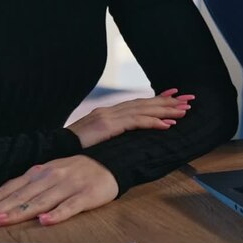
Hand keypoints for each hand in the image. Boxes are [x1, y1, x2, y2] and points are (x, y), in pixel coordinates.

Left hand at [0, 156, 118, 226]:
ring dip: (20, 211)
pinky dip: (58, 213)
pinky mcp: (88, 194)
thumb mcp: (46, 172)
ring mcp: (70, 184)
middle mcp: (52, 176)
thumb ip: (19, 184)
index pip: (11, 187)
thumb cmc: (74, 171)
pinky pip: (71, 205)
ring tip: (1, 221)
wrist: (111, 162)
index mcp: (40, 171)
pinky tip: (45, 221)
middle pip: (22, 195)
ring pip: (41, 200)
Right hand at [67, 88, 193, 147]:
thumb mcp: (94, 138)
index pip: (138, 103)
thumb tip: (123, 138)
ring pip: (144, 110)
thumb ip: (109, 134)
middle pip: (145, 103)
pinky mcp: (109, 126)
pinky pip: (136, 123)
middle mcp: (111, 110)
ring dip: (166, 110)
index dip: (157, 99)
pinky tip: (167, 125)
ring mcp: (110, 117)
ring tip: (184, 111)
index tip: (174, 94)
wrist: (54, 149)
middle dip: (168, 101)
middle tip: (188, 99)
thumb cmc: (73, 148)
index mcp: (109, 113)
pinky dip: (153, 123)